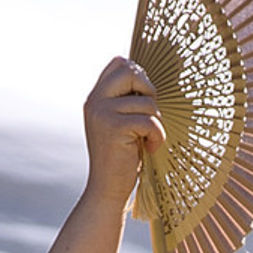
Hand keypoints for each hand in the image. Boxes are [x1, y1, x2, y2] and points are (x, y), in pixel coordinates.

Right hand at [82, 57, 167, 202]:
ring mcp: (102, 112)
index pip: (119, 63)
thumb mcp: (122, 123)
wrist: (107, 189)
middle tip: (150, 115)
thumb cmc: (122, 158)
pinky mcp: (114, 127)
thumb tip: (152, 83)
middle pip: (130, 70)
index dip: (139, 75)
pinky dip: (157, 136)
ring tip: (149, 139)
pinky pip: (149, 121)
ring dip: (156, 122)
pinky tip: (150, 148)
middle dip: (148, 91)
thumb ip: (128, 102)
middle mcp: (95, 100)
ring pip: (145, 101)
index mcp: (97, 96)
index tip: (144, 100)